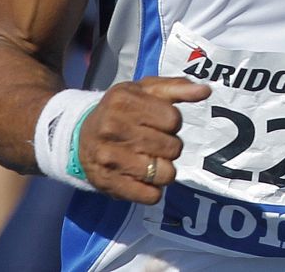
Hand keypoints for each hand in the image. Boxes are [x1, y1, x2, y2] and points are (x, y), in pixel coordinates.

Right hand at [76, 76, 210, 203]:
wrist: (78, 136)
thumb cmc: (120, 111)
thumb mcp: (143, 90)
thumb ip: (176, 88)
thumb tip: (205, 90)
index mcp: (123, 101)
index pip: (174, 120)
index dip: (172, 123)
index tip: (157, 122)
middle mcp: (113, 128)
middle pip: (173, 148)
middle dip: (169, 146)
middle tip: (151, 142)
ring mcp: (109, 157)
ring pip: (165, 174)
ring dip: (163, 169)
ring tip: (147, 159)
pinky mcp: (108, 183)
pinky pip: (151, 196)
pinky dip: (152, 190)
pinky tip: (141, 177)